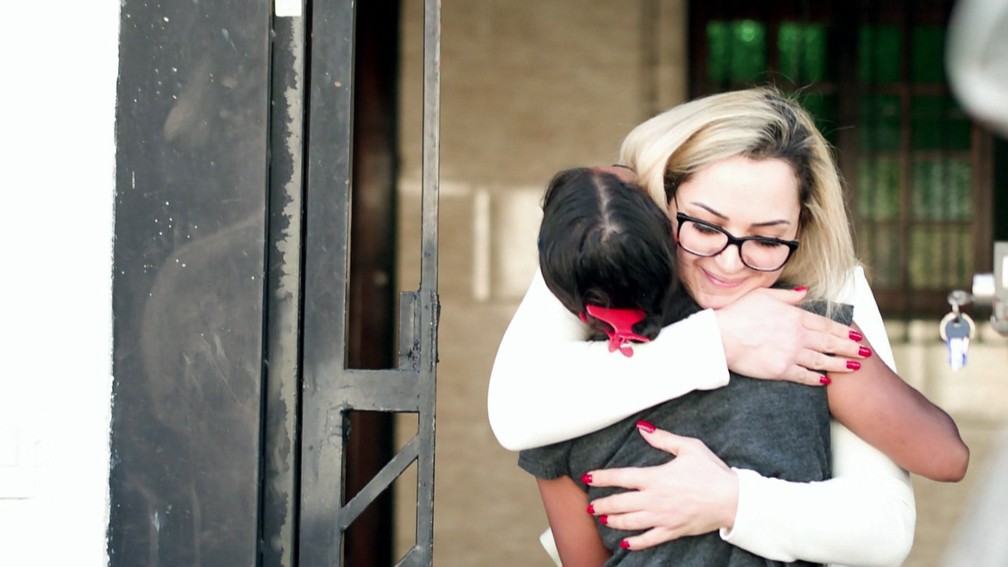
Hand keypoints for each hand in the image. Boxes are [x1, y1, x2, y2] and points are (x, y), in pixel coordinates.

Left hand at [585, 423, 738, 550]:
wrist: (733, 499)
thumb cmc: (712, 471)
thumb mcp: (688, 447)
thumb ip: (662, 438)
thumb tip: (642, 427)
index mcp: (655, 477)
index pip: (620, 477)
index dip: (601, 477)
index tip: (588, 478)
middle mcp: (654, 499)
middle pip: (619, 503)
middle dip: (601, 504)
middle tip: (590, 505)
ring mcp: (662, 517)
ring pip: (629, 522)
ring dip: (612, 521)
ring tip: (602, 519)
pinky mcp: (672, 530)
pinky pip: (648, 539)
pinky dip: (634, 542)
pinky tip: (624, 542)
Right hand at [714, 287, 866, 384]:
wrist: (720, 337)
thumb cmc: (737, 314)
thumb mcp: (763, 296)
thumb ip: (787, 295)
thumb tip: (804, 292)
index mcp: (794, 316)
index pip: (825, 324)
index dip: (843, 330)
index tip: (856, 334)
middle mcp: (797, 335)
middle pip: (830, 342)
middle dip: (850, 347)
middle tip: (865, 352)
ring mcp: (790, 354)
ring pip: (822, 360)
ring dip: (840, 364)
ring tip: (854, 367)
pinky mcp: (781, 370)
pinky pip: (804, 376)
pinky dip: (817, 379)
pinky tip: (826, 380)